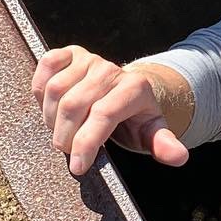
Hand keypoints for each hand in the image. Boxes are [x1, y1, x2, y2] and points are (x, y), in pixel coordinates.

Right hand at [32, 45, 190, 177]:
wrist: (125, 92)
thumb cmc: (135, 118)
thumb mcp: (151, 134)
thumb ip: (163, 145)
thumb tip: (179, 157)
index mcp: (135, 88)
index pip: (103, 115)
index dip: (86, 143)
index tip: (78, 167)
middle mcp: (111, 69)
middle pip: (74, 105)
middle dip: (65, 136)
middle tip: (67, 150)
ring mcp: (89, 59)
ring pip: (56, 89)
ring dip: (50, 117)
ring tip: (60, 132)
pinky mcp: (70, 53)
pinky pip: (47, 64)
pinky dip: (41, 87)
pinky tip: (49, 106)